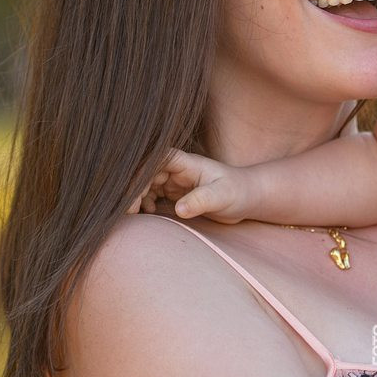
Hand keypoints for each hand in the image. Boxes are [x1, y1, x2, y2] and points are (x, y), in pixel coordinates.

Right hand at [127, 148, 255, 223]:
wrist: (247, 198)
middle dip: (133, 191)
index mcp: (185, 162)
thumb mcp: (222, 196)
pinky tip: (147, 214)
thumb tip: (179, 209)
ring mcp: (174, 181)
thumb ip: (201, 200)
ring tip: (134, 215)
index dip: (139, 175)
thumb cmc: (238, 192)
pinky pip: (151, 195)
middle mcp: (176, 169)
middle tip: (129, 212)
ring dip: (135, 198)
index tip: (133, 196)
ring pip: (144, 184)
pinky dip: (143, 203)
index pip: (154, 160)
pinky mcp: (174, 193)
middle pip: (144, 173)